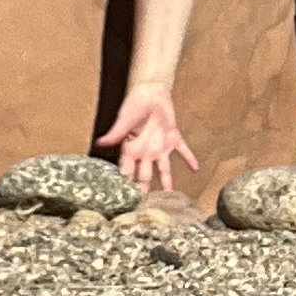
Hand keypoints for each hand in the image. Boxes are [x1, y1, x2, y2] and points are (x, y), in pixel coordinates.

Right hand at [97, 81, 198, 195]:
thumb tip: (99, 142)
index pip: (127, 170)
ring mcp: (159, 146)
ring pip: (163, 169)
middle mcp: (145, 152)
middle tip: (144, 205)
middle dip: (144, 189)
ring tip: (169, 196)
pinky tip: (196, 169)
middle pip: (144, 175)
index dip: (125, 183)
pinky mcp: (173, 138)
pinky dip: (189, 158)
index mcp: (131, 148)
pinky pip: (183, 150)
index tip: (124, 198)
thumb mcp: (125, 119)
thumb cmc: (134, 104)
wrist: (150, 91)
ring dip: (167, 181)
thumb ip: (116, 133)